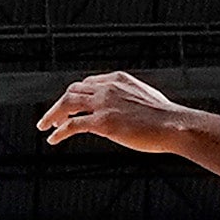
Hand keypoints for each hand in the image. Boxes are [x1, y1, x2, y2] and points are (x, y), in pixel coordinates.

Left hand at [38, 71, 189, 150]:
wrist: (174, 125)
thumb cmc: (165, 117)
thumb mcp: (144, 99)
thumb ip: (128, 99)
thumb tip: (122, 111)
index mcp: (118, 79)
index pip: (87, 83)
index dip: (75, 95)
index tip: (69, 106)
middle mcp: (107, 88)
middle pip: (73, 91)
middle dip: (59, 104)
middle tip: (51, 118)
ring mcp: (104, 104)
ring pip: (67, 104)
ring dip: (52, 115)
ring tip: (45, 126)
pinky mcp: (102, 122)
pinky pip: (72, 125)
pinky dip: (59, 132)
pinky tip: (53, 139)